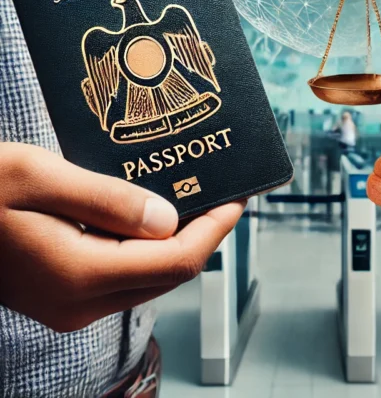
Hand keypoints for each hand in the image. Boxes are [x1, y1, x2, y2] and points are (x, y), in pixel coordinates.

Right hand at [0, 142, 244, 331]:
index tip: (238, 198)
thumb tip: (169, 220)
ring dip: (177, 240)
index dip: (216, 230)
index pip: (177, 261)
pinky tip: (149, 214)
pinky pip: (124, 274)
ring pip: (149, 276)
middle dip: (204, 233)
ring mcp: (70, 306)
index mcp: (81, 274)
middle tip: (220, 192)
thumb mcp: (40, 176)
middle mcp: (80, 302)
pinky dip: (148, 247)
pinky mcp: (64, 296)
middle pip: (169, 273)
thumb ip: (108, 200)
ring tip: (192, 197)